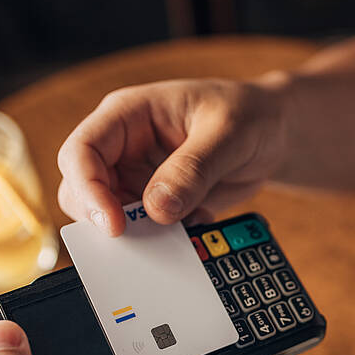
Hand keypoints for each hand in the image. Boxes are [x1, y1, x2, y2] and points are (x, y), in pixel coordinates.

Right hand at [56, 77, 288, 234]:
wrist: (273, 135)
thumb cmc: (249, 115)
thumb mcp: (228, 133)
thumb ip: (193, 169)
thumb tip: (157, 209)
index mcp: (128, 115)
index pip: (82, 151)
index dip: (88, 189)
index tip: (115, 224)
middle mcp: (123, 147)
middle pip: (81, 190)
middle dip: (105, 219)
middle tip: (142, 239)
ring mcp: (137, 177)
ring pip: (108, 217)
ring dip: (136, 235)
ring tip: (179, 229)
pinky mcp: (155, 204)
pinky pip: (143, 232)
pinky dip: (162, 240)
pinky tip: (196, 225)